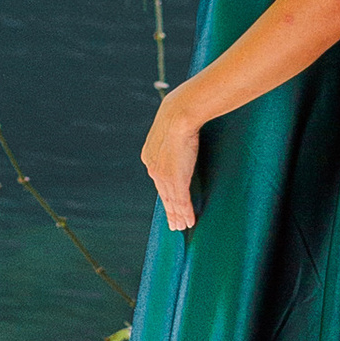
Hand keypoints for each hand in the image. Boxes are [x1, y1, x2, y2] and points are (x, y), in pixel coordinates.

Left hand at [142, 95, 200, 232]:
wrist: (178, 115)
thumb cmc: (177, 113)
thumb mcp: (169, 126)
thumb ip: (172, 135)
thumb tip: (181, 129)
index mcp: (149, 156)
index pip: (158, 180)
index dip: (165, 194)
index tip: (169, 203)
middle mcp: (154, 169)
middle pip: (163, 195)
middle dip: (170, 211)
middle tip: (174, 224)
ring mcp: (164, 176)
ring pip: (171, 202)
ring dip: (178, 216)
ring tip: (182, 227)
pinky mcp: (176, 180)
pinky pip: (181, 202)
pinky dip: (185, 214)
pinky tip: (189, 222)